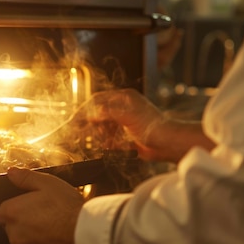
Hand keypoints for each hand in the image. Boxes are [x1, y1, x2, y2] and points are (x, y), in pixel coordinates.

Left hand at [0, 167, 83, 243]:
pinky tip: (59, 233)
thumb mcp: (46, 182)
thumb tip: (11, 173)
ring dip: (34, 231)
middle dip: (22, 218)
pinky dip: (45, 242)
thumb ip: (25, 178)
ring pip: (25, 238)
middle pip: (10, 225)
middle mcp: (14, 233)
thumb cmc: (66, 207)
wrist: (85, 233)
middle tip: (42, 209)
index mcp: (11, 212)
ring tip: (54, 221)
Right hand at [83, 88, 214, 162]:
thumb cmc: (153, 126)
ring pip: (104, 126)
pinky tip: (108, 145)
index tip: (75, 119)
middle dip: (91, 122)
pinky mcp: (128, 136)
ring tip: (101, 138)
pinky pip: (112, 138)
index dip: (85, 109)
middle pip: (100, 113)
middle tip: (80, 130)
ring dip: (100, 133)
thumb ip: (107, 112)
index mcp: (125, 98)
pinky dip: (108, 142)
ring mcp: (126, 122)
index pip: (99, 100)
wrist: (167, 143)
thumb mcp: (127, 115)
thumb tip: (91, 113)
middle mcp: (124, 108)